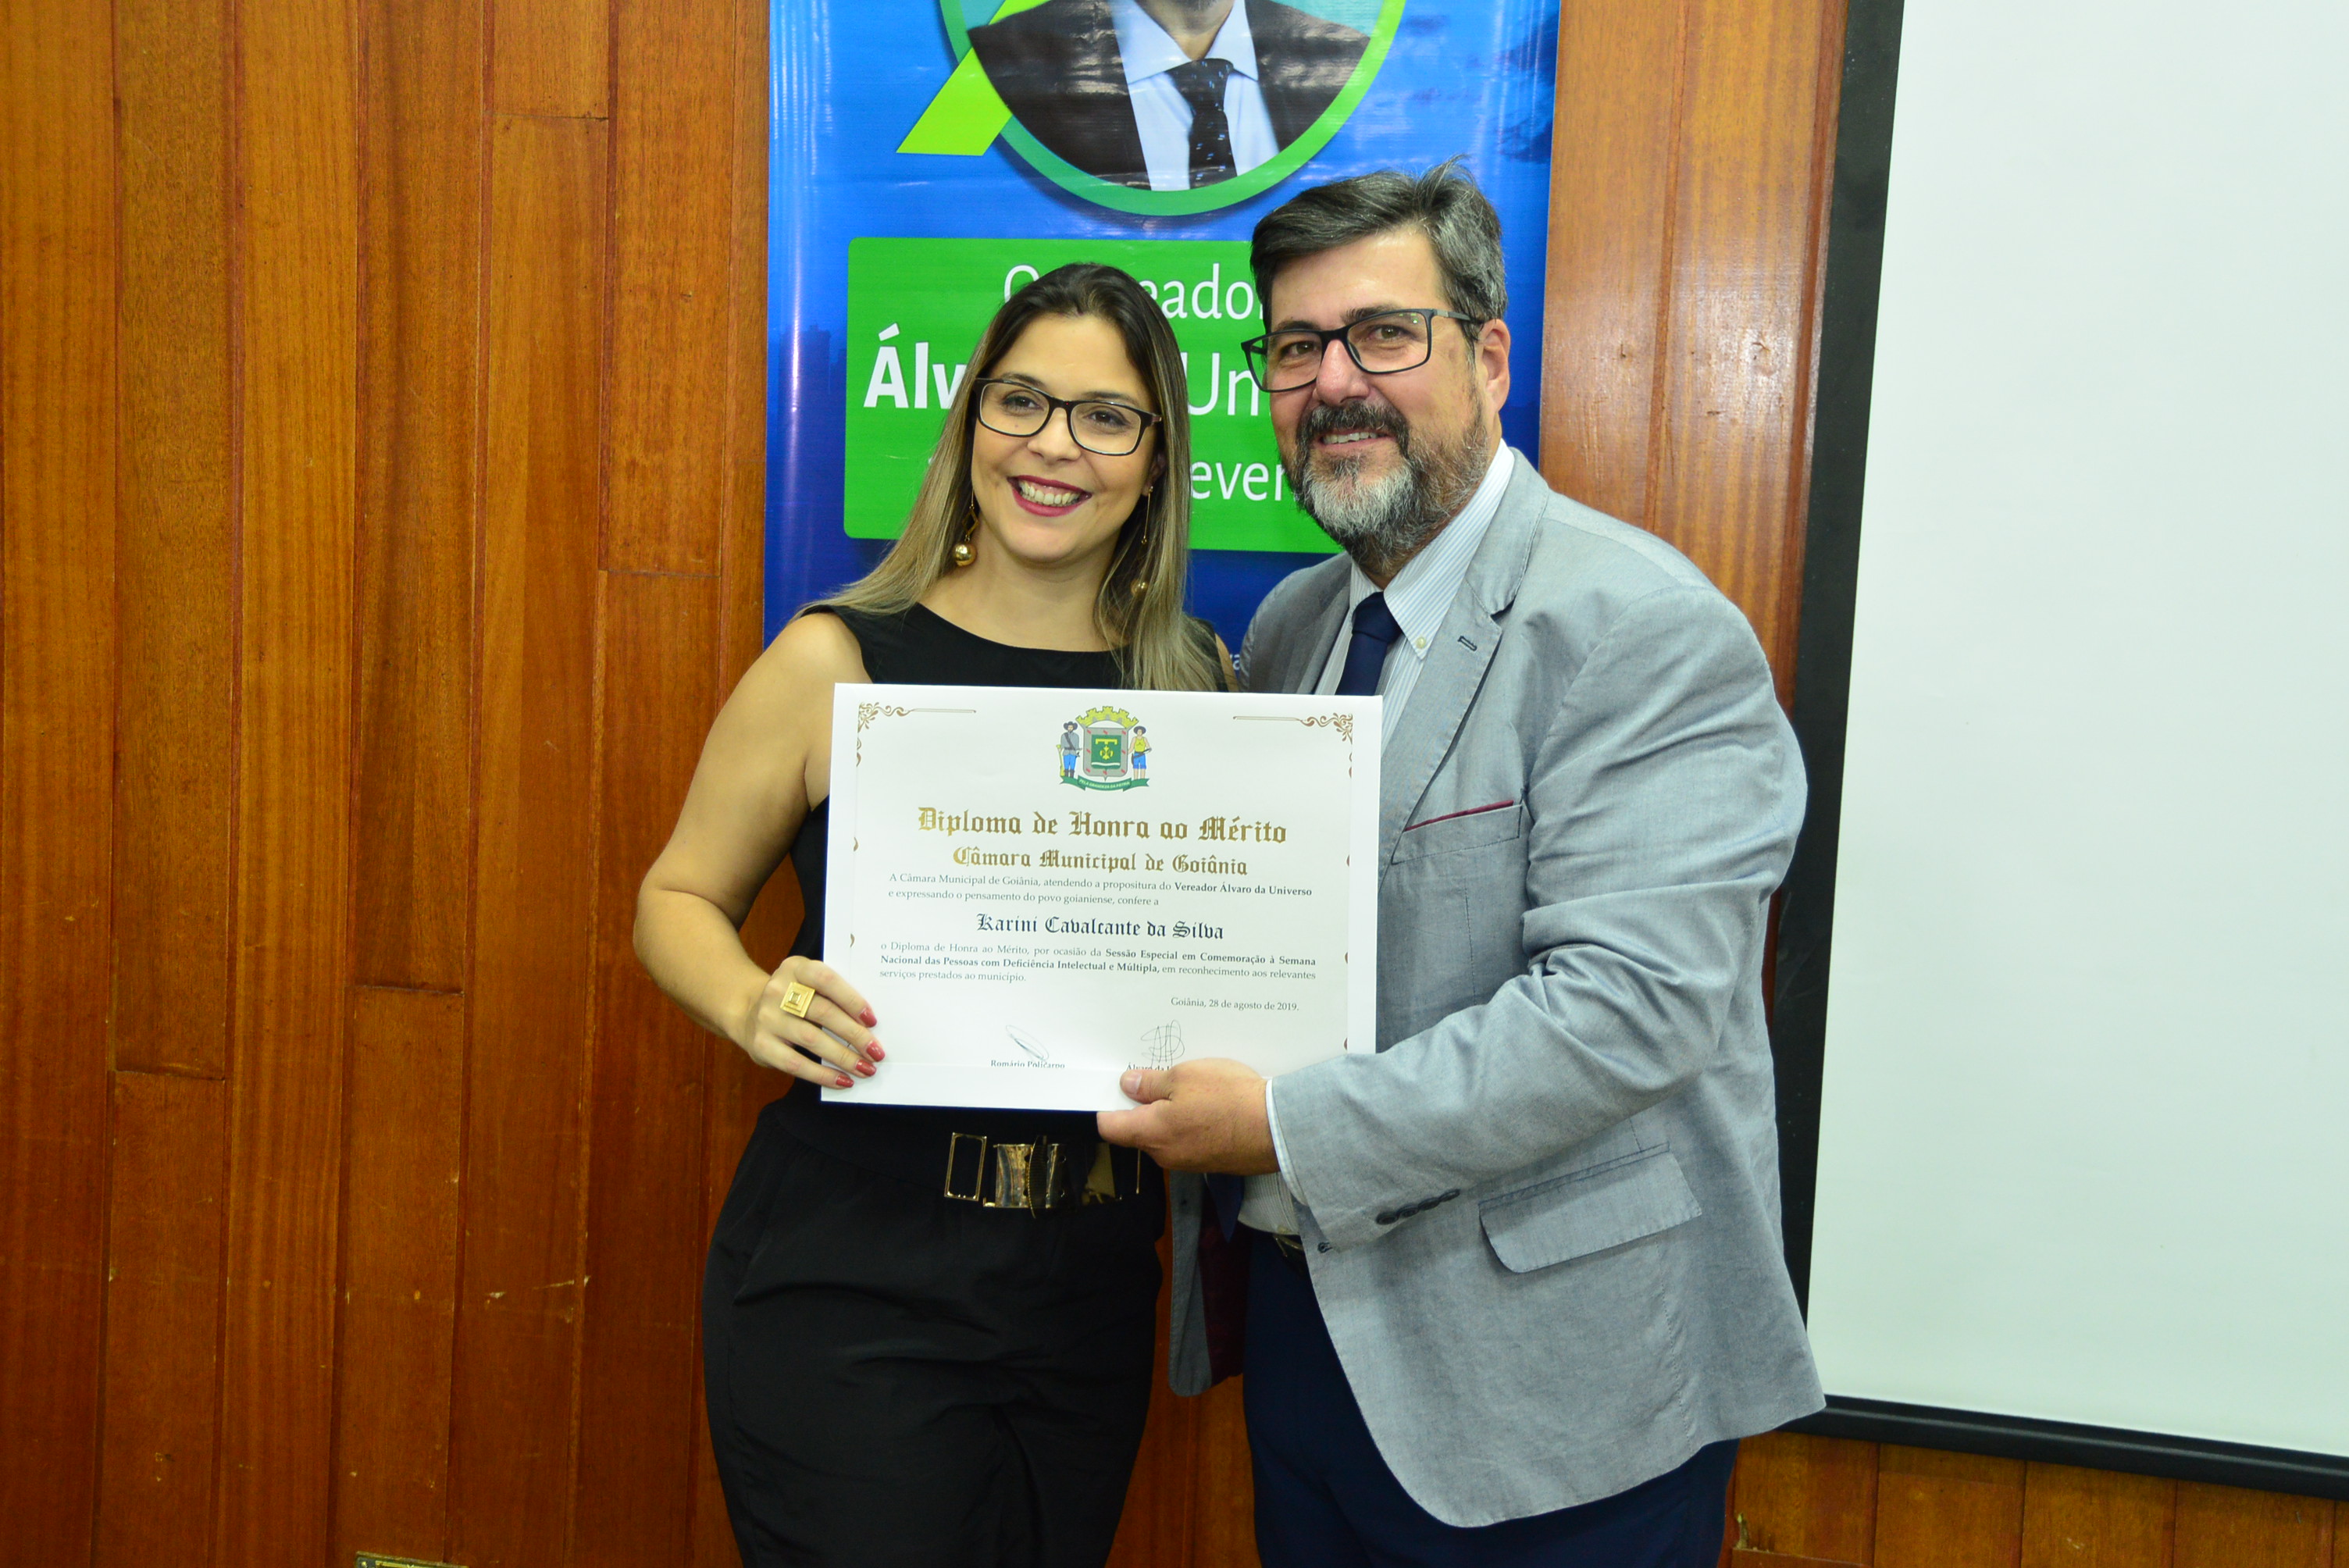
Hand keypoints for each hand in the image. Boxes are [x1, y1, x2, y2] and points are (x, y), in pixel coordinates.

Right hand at [742, 957, 881, 1089]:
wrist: (747, 1011)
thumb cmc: (792, 998)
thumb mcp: (807, 983)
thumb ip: (833, 994)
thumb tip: (870, 1025)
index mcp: (795, 968)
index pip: (826, 979)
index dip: (851, 999)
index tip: (872, 1020)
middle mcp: (778, 990)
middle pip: (823, 1012)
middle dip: (855, 1034)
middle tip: (876, 1051)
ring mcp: (767, 1018)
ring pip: (812, 1039)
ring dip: (843, 1057)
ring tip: (865, 1068)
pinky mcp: (761, 1045)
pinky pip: (796, 1064)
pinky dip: (823, 1075)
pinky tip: (842, 1080)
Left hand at [1097, 1058, 1278, 1173]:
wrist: (1278, 1128)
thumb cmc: (1228, 1098)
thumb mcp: (1184, 1076)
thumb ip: (1151, 1083)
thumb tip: (1128, 1086)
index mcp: (1150, 1133)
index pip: (1110, 1127)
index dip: (1107, 1106)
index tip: (1113, 1087)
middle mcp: (1165, 1154)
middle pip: (1140, 1130)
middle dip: (1145, 1105)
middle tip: (1160, 1076)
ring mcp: (1189, 1161)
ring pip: (1167, 1134)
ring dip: (1172, 1112)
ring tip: (1193, 1086)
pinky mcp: (1212, 1161)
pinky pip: (1191, 1140)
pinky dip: (1194, 1122)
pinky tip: (1212, 1104)